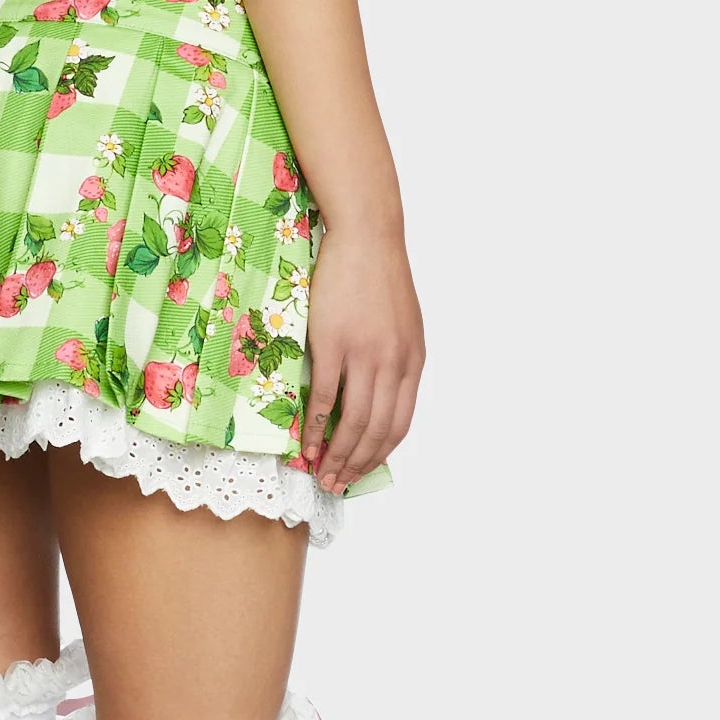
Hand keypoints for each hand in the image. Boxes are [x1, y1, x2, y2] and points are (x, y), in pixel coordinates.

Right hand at [299, 220, 424, 493]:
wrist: (367, 235)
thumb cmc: (379, 275)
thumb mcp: (402, 324)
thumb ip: (395, 359)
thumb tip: (381, 394)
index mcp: (413, 361)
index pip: (400, 424)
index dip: (379, 455)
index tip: (361, 472)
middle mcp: (393, 364)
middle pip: (377, 431)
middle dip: (357, 465)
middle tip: (337, 484)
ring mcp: (364, 355)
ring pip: (354, 422)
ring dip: (337, 455)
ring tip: (323, 473)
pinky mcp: (334, 344)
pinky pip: (326, 398)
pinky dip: (316, 427)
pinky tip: (307, 442)